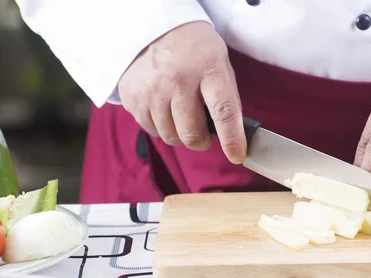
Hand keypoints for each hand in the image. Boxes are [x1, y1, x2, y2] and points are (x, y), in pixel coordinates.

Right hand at [118, 22, 245, 163]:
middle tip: (204, 132)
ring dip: (180, 134)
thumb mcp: (219, 64)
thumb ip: (227, 98)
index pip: (223, 110)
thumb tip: (235, 135)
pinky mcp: (133, 98)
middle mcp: (178, 80)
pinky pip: (152, 131)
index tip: (237, 155)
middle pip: (192, 134)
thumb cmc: (195, 52)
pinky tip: (165, 108)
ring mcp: (152, 90)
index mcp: (207, 68)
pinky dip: (162, 127)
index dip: (231, 138)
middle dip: (202, 140)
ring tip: (182, 114)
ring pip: (171, 137)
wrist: (154, 30)